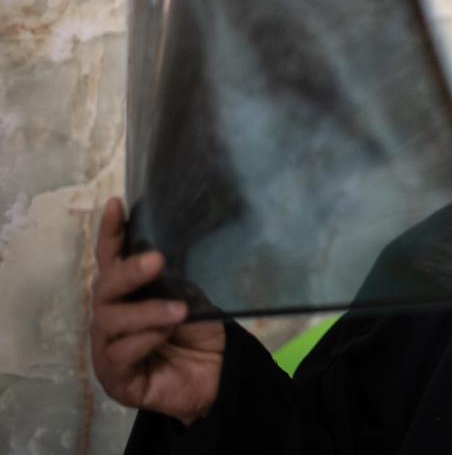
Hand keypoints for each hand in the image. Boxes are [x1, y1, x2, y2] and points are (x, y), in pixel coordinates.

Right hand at [91, 198, 225, 424]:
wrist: (217, 375)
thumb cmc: (199, 332)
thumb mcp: (189, 296)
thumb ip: (171, 277)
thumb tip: (165, 248)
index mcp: (127, 293)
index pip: (111, 258)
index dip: (111, 233)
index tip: (117, 205)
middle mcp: (111, 316)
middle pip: (104, 287)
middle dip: (128, 272)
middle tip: (156, 261)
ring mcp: (108, 348)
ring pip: (110, 321)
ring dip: (146, 312)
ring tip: (177, 312)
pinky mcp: (114, 377)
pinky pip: (120, 354)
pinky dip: (145, 340)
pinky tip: (165, 335)